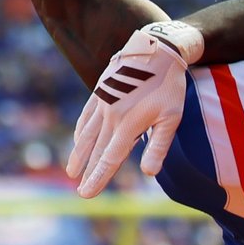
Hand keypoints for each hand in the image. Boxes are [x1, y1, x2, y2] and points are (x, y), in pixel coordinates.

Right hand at [65, 22, 204, 196]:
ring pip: (87, 134)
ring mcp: (103, 103)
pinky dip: (80, 131)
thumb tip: (148, 173)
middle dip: (88, 172)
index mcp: (128, 126)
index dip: (98, 178)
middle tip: (80, 193)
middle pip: (97, 151)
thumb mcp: (172, 118)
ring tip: (72, 170)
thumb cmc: (169, 86)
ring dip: (79, 154)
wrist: (157, 50)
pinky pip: (86, 116)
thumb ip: (159, 146)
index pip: (109, 159)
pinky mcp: (100, 91)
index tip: (86, 194)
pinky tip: (78, 140)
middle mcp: (111, 117)